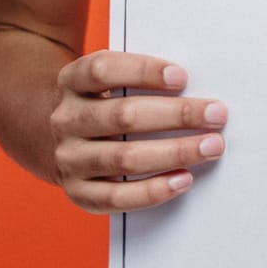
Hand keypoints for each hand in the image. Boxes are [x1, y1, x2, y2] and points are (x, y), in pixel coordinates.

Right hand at [51, 50, 227, 212]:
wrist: (50, 136)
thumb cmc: (99, 100)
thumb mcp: (105, 79)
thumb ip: (138, 77)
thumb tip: (191, 85)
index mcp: (72, 81)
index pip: (103, 69)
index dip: (144, 71)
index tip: (182, 77)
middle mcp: (66, 119)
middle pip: (123, 116)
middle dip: (177, 115)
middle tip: (216, 113)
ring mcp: (69, 158)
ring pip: (125, 159)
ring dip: (175, 152)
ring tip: (210, 146)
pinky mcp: (78, 192)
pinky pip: (117, 198)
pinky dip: (153, 190)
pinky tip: (183, 179)